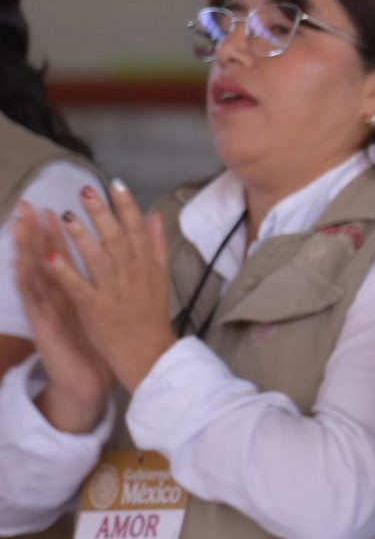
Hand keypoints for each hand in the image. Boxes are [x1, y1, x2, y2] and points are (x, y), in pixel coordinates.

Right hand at [11, 201, 110, 431]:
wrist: (87, 381)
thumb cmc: (93, 343)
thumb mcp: (96, 309)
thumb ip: (99, 284)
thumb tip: (108, 260)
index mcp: (72, 291)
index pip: (63, 256)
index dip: (57, 231)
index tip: (52, 205)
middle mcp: (56, 298)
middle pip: (45, 259)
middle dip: (36, 232)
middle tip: (27, 205)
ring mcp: (47, 311)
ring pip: (35, 274)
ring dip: (26, 249)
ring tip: (18, 225)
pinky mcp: (44, 326)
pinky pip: (36, 301)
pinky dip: (27, 282)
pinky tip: (20, 264)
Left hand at [49, 183, 177, 393]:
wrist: (148, 353)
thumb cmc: (151, 314)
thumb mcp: (161, 276)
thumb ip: (157, 245)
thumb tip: (156, 215)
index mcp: (146, 265)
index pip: (137, 229)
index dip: (127, 206)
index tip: (115, 185)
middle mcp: (130, 274)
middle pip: (116, 238)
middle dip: (101, 214)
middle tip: (86, 192)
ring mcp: (112, 291)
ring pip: (96, 258)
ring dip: (81, 236)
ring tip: (66, 216)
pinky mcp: (94, 308)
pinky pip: (77, 287)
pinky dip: (64, 271)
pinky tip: (50, 256)